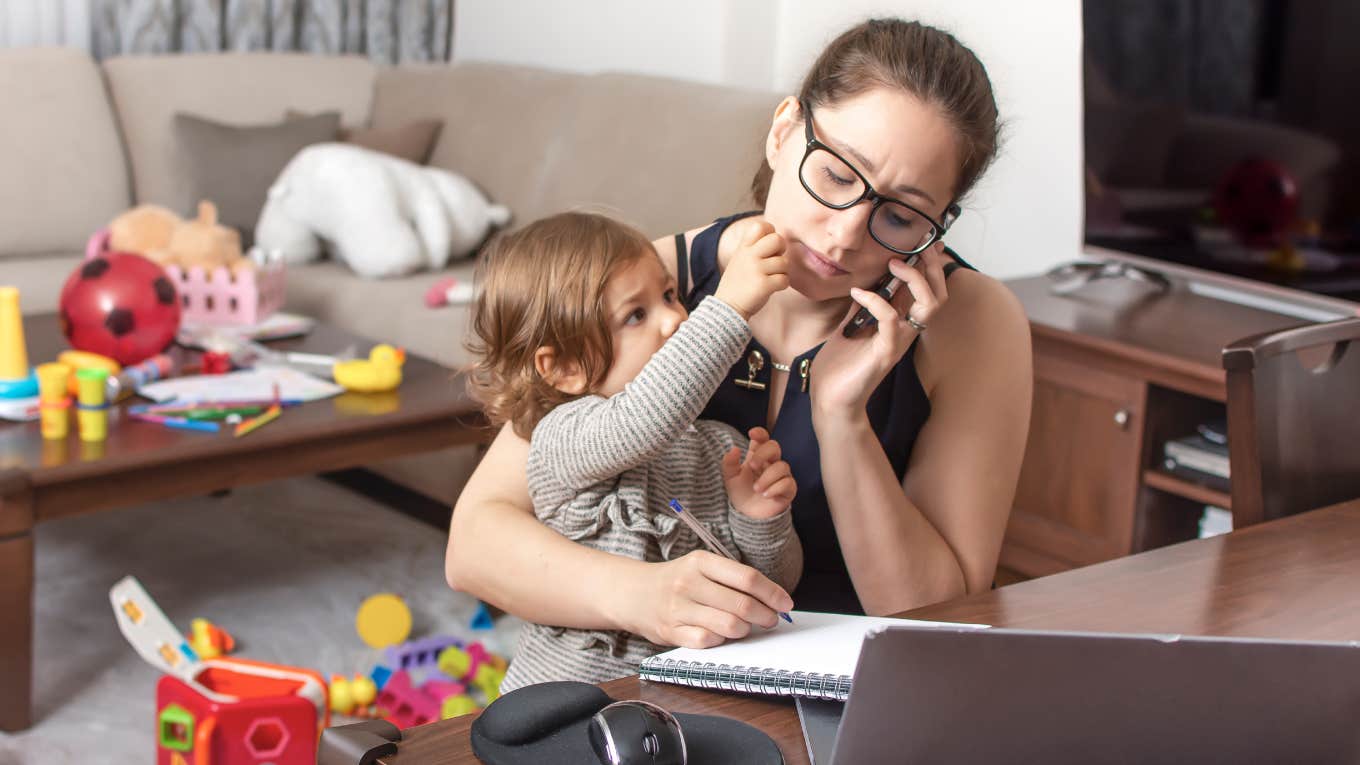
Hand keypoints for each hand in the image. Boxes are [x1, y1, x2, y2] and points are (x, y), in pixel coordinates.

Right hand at [623, 550, 794, 648]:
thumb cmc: (677, 580)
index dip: (773, 593)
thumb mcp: (701, 567)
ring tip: (746, 627)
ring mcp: (679, 608)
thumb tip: (773, 599)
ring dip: (746, 630)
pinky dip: (722, 640)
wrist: (633, 593)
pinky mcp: (671, 631)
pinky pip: (709, 641)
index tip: (786, 604)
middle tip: (771, 619)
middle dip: (766, 616)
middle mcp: (689, 583)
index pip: (747, 578)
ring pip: (729, 626)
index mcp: (701, 561)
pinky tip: (722, 634)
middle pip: (742, 605)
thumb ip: (732, 579)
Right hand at [714, 220, 787, 318]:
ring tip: (771, 278)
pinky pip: (785, 279)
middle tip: (775, 261)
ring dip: (782, 272)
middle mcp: (749, 256)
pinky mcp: (763, 285)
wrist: (727, 308)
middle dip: (781, 251)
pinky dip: (782, 284)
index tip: (769, 246)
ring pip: (784, 262)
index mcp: (743, 248)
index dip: (771, 233)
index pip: (761, 226)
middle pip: (777, 239)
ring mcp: (756, 270)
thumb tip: (778, 239)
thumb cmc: (738, 284)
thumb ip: (754, 247)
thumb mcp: (739, 259)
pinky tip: (773, 288)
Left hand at [722, 427, 795, 519]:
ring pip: (782, 466)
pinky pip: (788, 483)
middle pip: (775, 447)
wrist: (748, 514)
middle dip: (763, 454)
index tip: (752, 434)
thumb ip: (729, 463)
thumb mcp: (730, 478)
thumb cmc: (741, 492)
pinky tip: (765, 495)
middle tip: (751, 466)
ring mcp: (782, 475)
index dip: (760, 433)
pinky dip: (775, 488)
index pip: (763, 439)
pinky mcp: (789, 488)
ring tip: (756, 489)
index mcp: (757, 456)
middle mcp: (771, 462)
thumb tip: (734, 449)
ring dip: (767, 477)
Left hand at [811, 242, 950, 417]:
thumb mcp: (853, 325)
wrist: (830, 398)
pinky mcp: (885, 353)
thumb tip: (867, 281)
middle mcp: (906, 331)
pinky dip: (876, 301)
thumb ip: (865, 305)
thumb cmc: (841, 365)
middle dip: (931, 267)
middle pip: (938, 295)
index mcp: (900, 323)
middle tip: (915, 249)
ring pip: (928, 306)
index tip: (926, 243)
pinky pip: (891, 320)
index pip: (928, 290)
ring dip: (914, 279)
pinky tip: (858, 293)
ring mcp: (899, 342)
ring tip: (893, 265)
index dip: (931, 265)